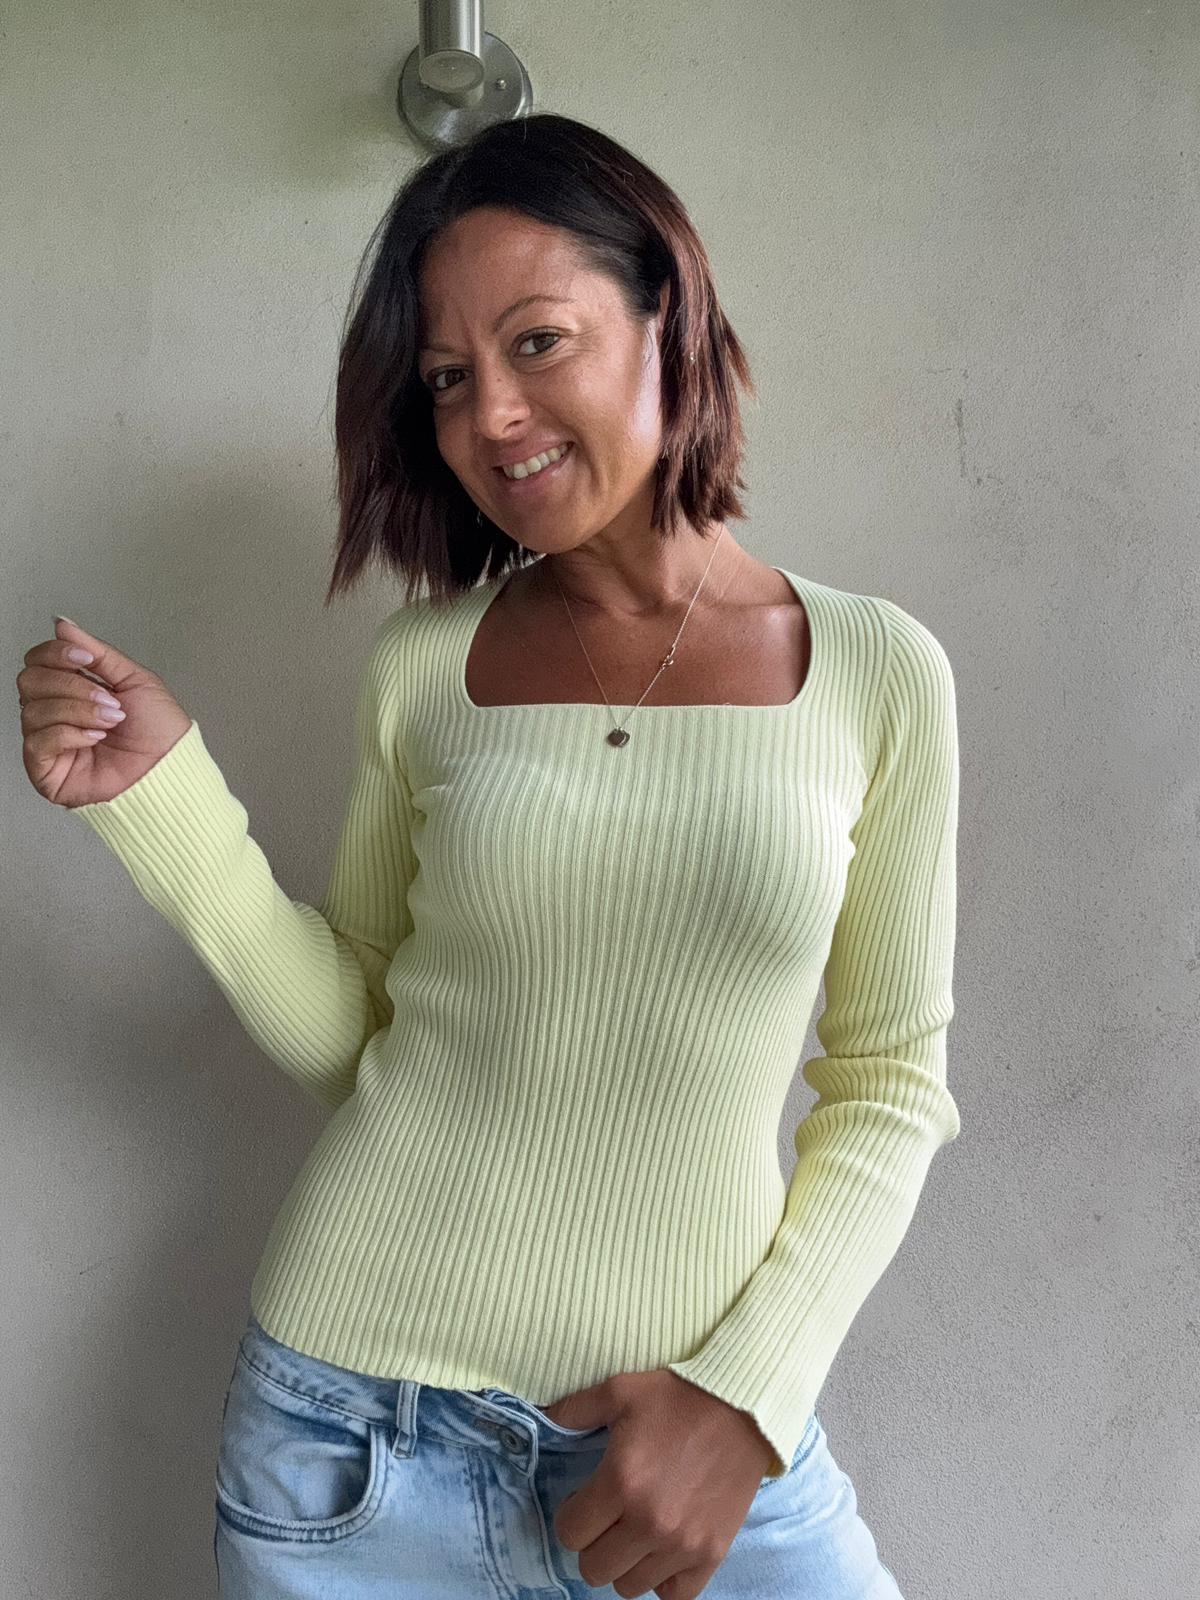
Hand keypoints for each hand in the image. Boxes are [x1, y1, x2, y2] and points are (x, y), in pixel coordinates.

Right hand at [18, 617, 192, 808]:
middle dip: (71, 684)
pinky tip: (94, 739)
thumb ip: (97, 652)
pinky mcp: (46, 770)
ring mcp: (49, 741)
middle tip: (107, 699)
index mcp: (72, 690)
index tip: (85, 658)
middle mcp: (56, 713)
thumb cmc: (160, 733)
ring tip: (110, 721)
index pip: (38, 661)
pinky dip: (69, 734)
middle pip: (29, 680)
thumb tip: (63, 625)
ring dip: (78, 710)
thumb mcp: (134, 680)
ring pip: (33, 709)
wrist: (171, 770)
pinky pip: (38, 740)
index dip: (55, 653)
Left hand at [541, 1367, 775, 1598]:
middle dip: (593, 1543)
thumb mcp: (620, 1390)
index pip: (569, 1534)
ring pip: (629, 1586)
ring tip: (637, 1531)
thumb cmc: (678, 1396)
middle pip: (594, 1569)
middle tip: (609, 1518)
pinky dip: (663, 1580)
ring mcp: (682, 1544)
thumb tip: (540, 1414)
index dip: (572, 1516)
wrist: (743, 1405)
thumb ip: (575, 1409)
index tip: (585, 1501)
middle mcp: (649, 1521)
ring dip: (626, 1562)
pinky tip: (663, 1551)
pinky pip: (674, 1596)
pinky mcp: (712, 1554)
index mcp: (620, 1481)